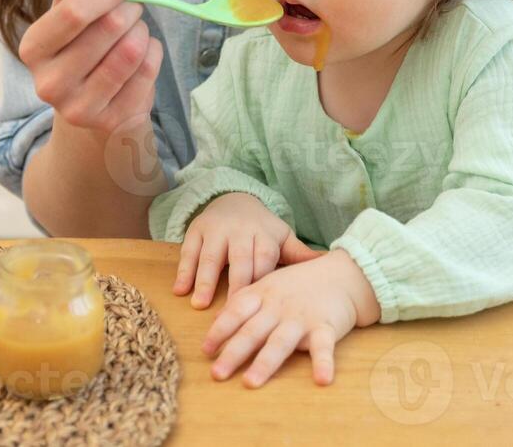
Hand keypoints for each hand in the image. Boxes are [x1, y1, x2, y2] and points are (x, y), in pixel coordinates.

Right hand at [19, 0, 163, 137]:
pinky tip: (144, 53)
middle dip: (131, 8)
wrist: (90, 109)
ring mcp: (80, 108)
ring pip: (132, 51)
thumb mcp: (67, 14)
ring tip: (136, 30)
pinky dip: (153, 53)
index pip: (74, 12)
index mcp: (33, 49)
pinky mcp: (112, 121)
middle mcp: (49, 83)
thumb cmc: (79, 50)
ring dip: (143, 31)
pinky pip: (148, 71)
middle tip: (134, 7)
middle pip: (109, 28)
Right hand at [176, 192, 319, 308]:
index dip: (261, 283)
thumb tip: (331, 264)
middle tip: (229, 314)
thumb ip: (300, 254)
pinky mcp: (196, 229)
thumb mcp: (282, 238)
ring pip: (210, 255)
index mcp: (264, 235)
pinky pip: (188, 251)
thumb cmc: (262, 229)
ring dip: (204, 280)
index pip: (264, 260)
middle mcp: (240, 231)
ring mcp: (216, 230)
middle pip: (239, 259)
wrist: (234, 197)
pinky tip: (180, 290)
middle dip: (234, 285)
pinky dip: (184, 270)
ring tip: (199, 304)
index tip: (260, 310)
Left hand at [201, 249, 380, 387]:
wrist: (343, 273)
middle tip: (217, 374)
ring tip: (250, 382)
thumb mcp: (268, 286)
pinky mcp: (326, 327)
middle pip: (253, 331)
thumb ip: (244, 303)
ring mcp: (301, 317)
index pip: (236, 312)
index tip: (205, 350)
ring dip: (265, 363)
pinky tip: (322, 380)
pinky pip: (323, 347)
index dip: (220, 331)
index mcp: (262, 294)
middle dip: (233, 353)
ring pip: (280, 342)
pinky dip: (323, 363)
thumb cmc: (300, 283)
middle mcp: (278, 306)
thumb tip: (216, 322)